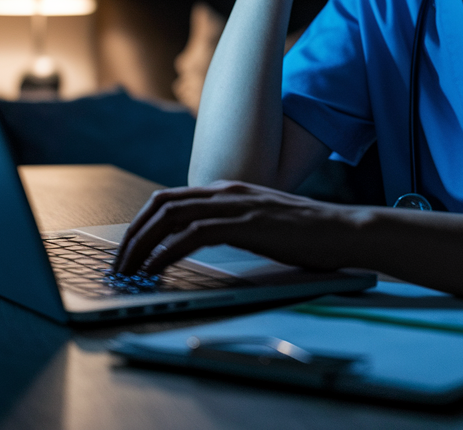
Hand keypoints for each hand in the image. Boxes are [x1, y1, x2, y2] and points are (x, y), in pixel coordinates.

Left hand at [111, 181, 355, 275]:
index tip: (128, 250)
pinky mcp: (244, 224)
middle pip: (160, 204)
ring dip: (142, 245)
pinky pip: (192, 235)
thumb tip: (202, 242)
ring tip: (128, 272)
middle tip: (119, 264)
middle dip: (132, 234)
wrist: (344, 231)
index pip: (169, 198)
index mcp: (227, 189)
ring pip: (170, 217)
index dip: (142, 223)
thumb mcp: (261, 223)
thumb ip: (233, 224)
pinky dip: (166, 253)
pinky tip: (155, 272)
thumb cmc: (308, 235)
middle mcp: (226, 191)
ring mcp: (235, 205)